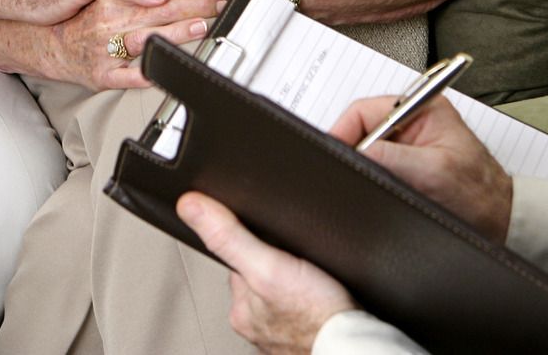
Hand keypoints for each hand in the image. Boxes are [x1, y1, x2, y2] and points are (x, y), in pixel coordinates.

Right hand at [54, 0, 225, 89]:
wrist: (45, 40)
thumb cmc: (81, 14)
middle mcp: (107, 17)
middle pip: (157, 7)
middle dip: (193, 3)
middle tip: (216, 1)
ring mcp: (104, 46)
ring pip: (145, 35)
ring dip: (176, 30)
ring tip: (201, 25)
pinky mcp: (100, 72)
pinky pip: (126, 75)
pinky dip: (144, 71)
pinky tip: (162, 67)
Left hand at [177, 192, 354, 353]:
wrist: (356, 345)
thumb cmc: (318, 315)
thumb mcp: (269, 266)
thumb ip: (231, 238)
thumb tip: (191, 207)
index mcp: (242, 310)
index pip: (238, 262)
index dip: (255, 242)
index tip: (273, 238)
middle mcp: (258, 325)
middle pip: (262, 275)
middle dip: (279, 262)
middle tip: (301, 257)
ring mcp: (283, 332)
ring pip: (284, 291)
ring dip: (297, 280)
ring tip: (315, 274)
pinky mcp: (308, 334)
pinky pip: (305, 307)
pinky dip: (313, 299)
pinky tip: (325, 293)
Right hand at [328, 93, 512, 241]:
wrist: (501, 226)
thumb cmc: (480, 195)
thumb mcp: (432, 172)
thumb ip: (391, 157)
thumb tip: (353, 152)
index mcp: (422, 108)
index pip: (363, 110)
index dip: (341, 130)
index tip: (328, 151)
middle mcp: (412, 123)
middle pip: (360, 130)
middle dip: (349, 151)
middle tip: (341, 173)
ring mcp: (408, 148)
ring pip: (365, 152)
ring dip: (360, 168)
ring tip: (361, 186)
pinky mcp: (405, 169)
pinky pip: (375, 169)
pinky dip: (369, 180)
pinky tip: (372, 194)